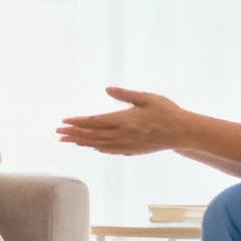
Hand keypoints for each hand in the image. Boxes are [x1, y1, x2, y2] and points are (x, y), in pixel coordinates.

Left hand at [57, 87, 189, 155]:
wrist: (182, 132)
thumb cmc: (166, 111)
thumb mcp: (147, 98)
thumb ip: (126, 95)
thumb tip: (107, 89)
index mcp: (124, 120)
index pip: (94, 122)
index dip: (77, 122)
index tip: (63, 122)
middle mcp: (122, 135)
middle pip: (92, 135)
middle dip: (73, 134)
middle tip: (58, 133)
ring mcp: (127, 145)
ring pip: (99, 145)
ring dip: (82, 142)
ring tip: (69, 140)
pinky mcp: (132, 150)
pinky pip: (110, 150)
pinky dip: (98, 148)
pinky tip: (91, 146)